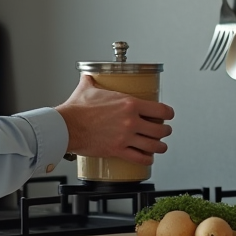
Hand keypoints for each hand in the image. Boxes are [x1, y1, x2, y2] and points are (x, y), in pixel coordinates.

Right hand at [54, 75, 173, 165]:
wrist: (66, 126)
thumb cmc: (76, 109)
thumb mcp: (86, 88)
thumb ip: (91, 80)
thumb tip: (88, 75)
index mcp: (128, 104)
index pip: (160, 109)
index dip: (168, 113)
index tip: (167, 115)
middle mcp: (131, 121)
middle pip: (161, 129)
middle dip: (165, 131)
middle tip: (164, 131)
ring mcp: (125, 137)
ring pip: (154, 146)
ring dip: (160, 147)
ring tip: (160, 146)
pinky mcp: (118, 150)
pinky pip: (140, 158)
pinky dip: (147, 159)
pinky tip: (148, 158)